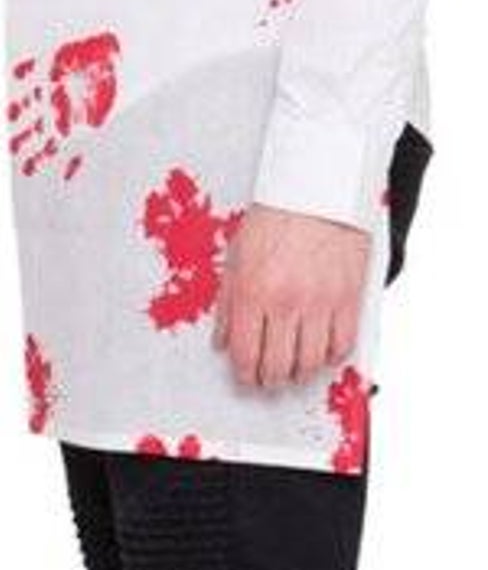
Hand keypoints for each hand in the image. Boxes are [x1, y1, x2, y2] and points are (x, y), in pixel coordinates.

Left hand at [212, 204, 371, 390]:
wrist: (317, 190)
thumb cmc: (277, 217)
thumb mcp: (236, 256)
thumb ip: (226, 303)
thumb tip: (222, 341)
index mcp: (253, 292)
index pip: (246, 354)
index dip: (245, 374)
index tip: (246, 377)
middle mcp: (286, 302)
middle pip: (277, 366)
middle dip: (269, 379)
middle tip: (269, 378)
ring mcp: (320, 302)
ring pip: (310, 363)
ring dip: (299, 374)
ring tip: (294, 370)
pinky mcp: (349, 298)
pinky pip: (341, 345)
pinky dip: (331, 356)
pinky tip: (322, 353)